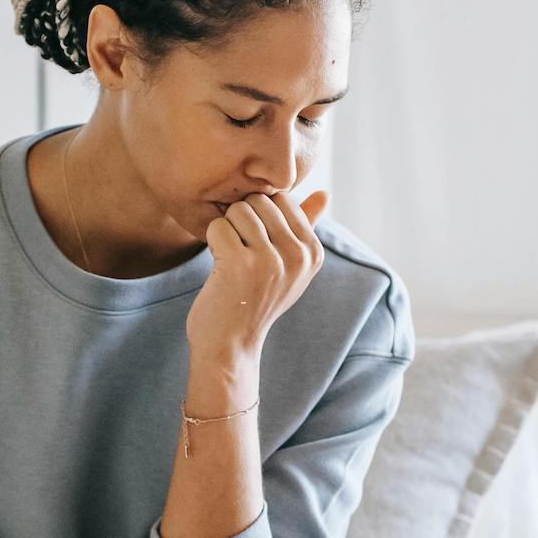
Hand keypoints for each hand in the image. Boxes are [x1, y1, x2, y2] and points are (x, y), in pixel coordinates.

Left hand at [186, 190, 329, 356]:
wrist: (231, 345)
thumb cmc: (256, 300)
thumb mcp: (290, 266)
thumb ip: (306, 227)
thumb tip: (326, 192)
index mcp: (313, 253)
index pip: (283, 199)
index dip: (261, 214)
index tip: (256, 244)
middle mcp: (297, 256)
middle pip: (259, 201)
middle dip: (241, 220)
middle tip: (240, 252)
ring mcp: (270, 260)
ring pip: (238, 210)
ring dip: (226, 230)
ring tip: (231, 258)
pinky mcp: (240, 264)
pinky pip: (218, 226)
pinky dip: (211, 242)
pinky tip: (219, 265)